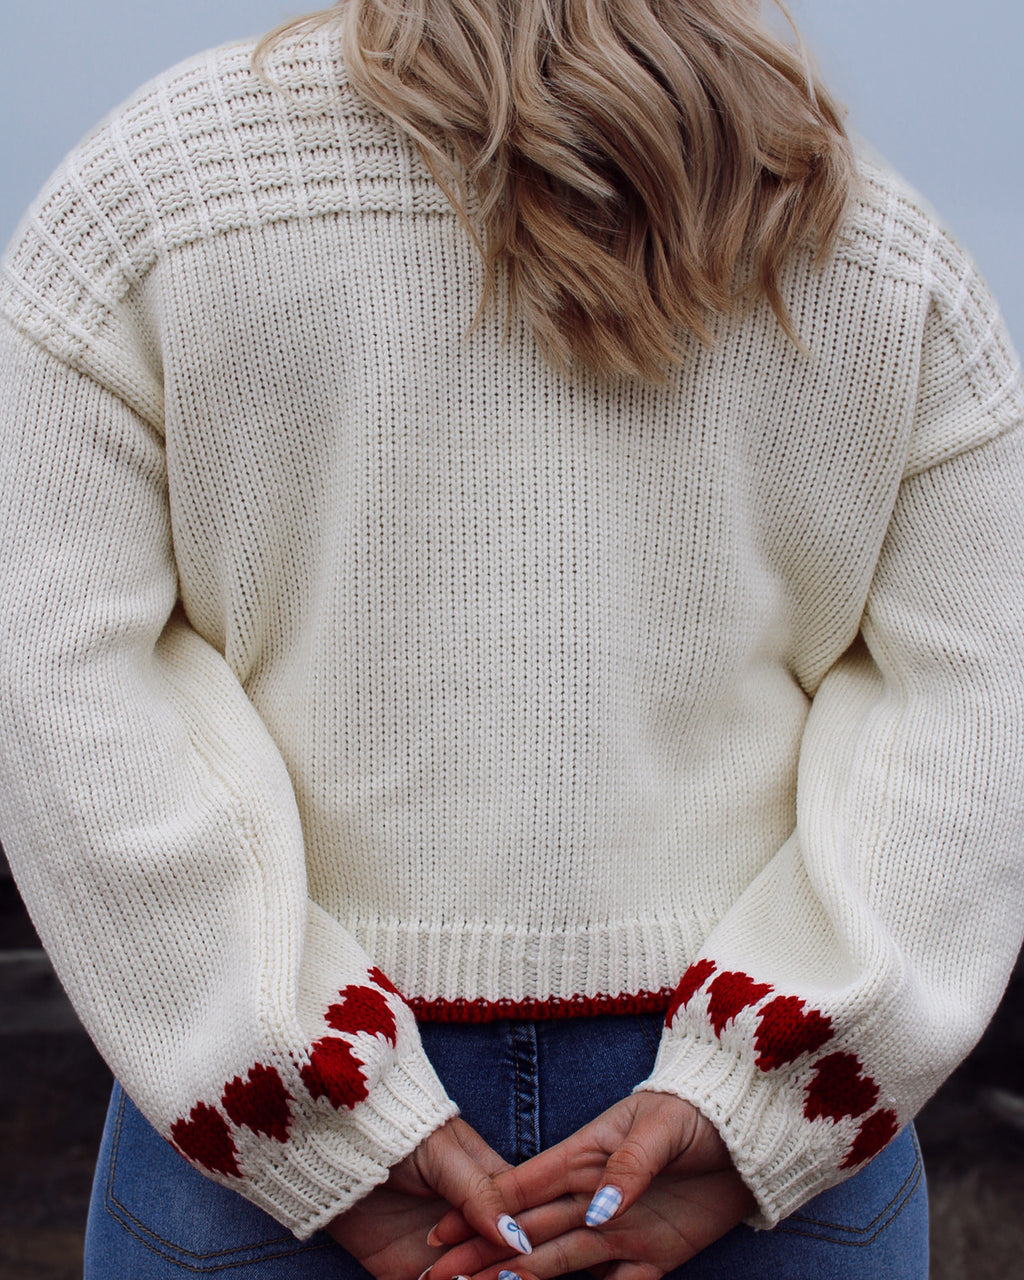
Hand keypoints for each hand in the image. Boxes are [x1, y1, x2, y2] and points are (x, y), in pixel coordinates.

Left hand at [326, 1116, 519, 1279]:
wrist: (340, 1146)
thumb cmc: (400, 1135)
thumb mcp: (444, 1154)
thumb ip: (478, 1191)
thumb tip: (515, 1235)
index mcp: (493, 1190)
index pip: (522, 1226)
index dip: (522, 1249)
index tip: (517, 1262)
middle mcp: (472, 1227)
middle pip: (500, 1264)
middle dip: (495, 1275)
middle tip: (469, 1274)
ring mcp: (442, 1254)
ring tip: (449, 1276)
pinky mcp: (404, 1273)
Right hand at [425, 1092, 757, 1279]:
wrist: (750, 1134)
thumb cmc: (701, 1111)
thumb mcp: (664, 1127)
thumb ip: (630, 1166)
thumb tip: (599, 1209)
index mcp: (586, 1154)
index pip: (524, 1188)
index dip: (481, 1212)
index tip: (441, 1235)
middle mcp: (593, 1195)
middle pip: (527, 1231)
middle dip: (480, 1255)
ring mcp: (620, 1229)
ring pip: (557, 1263)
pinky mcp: (653, 1256)